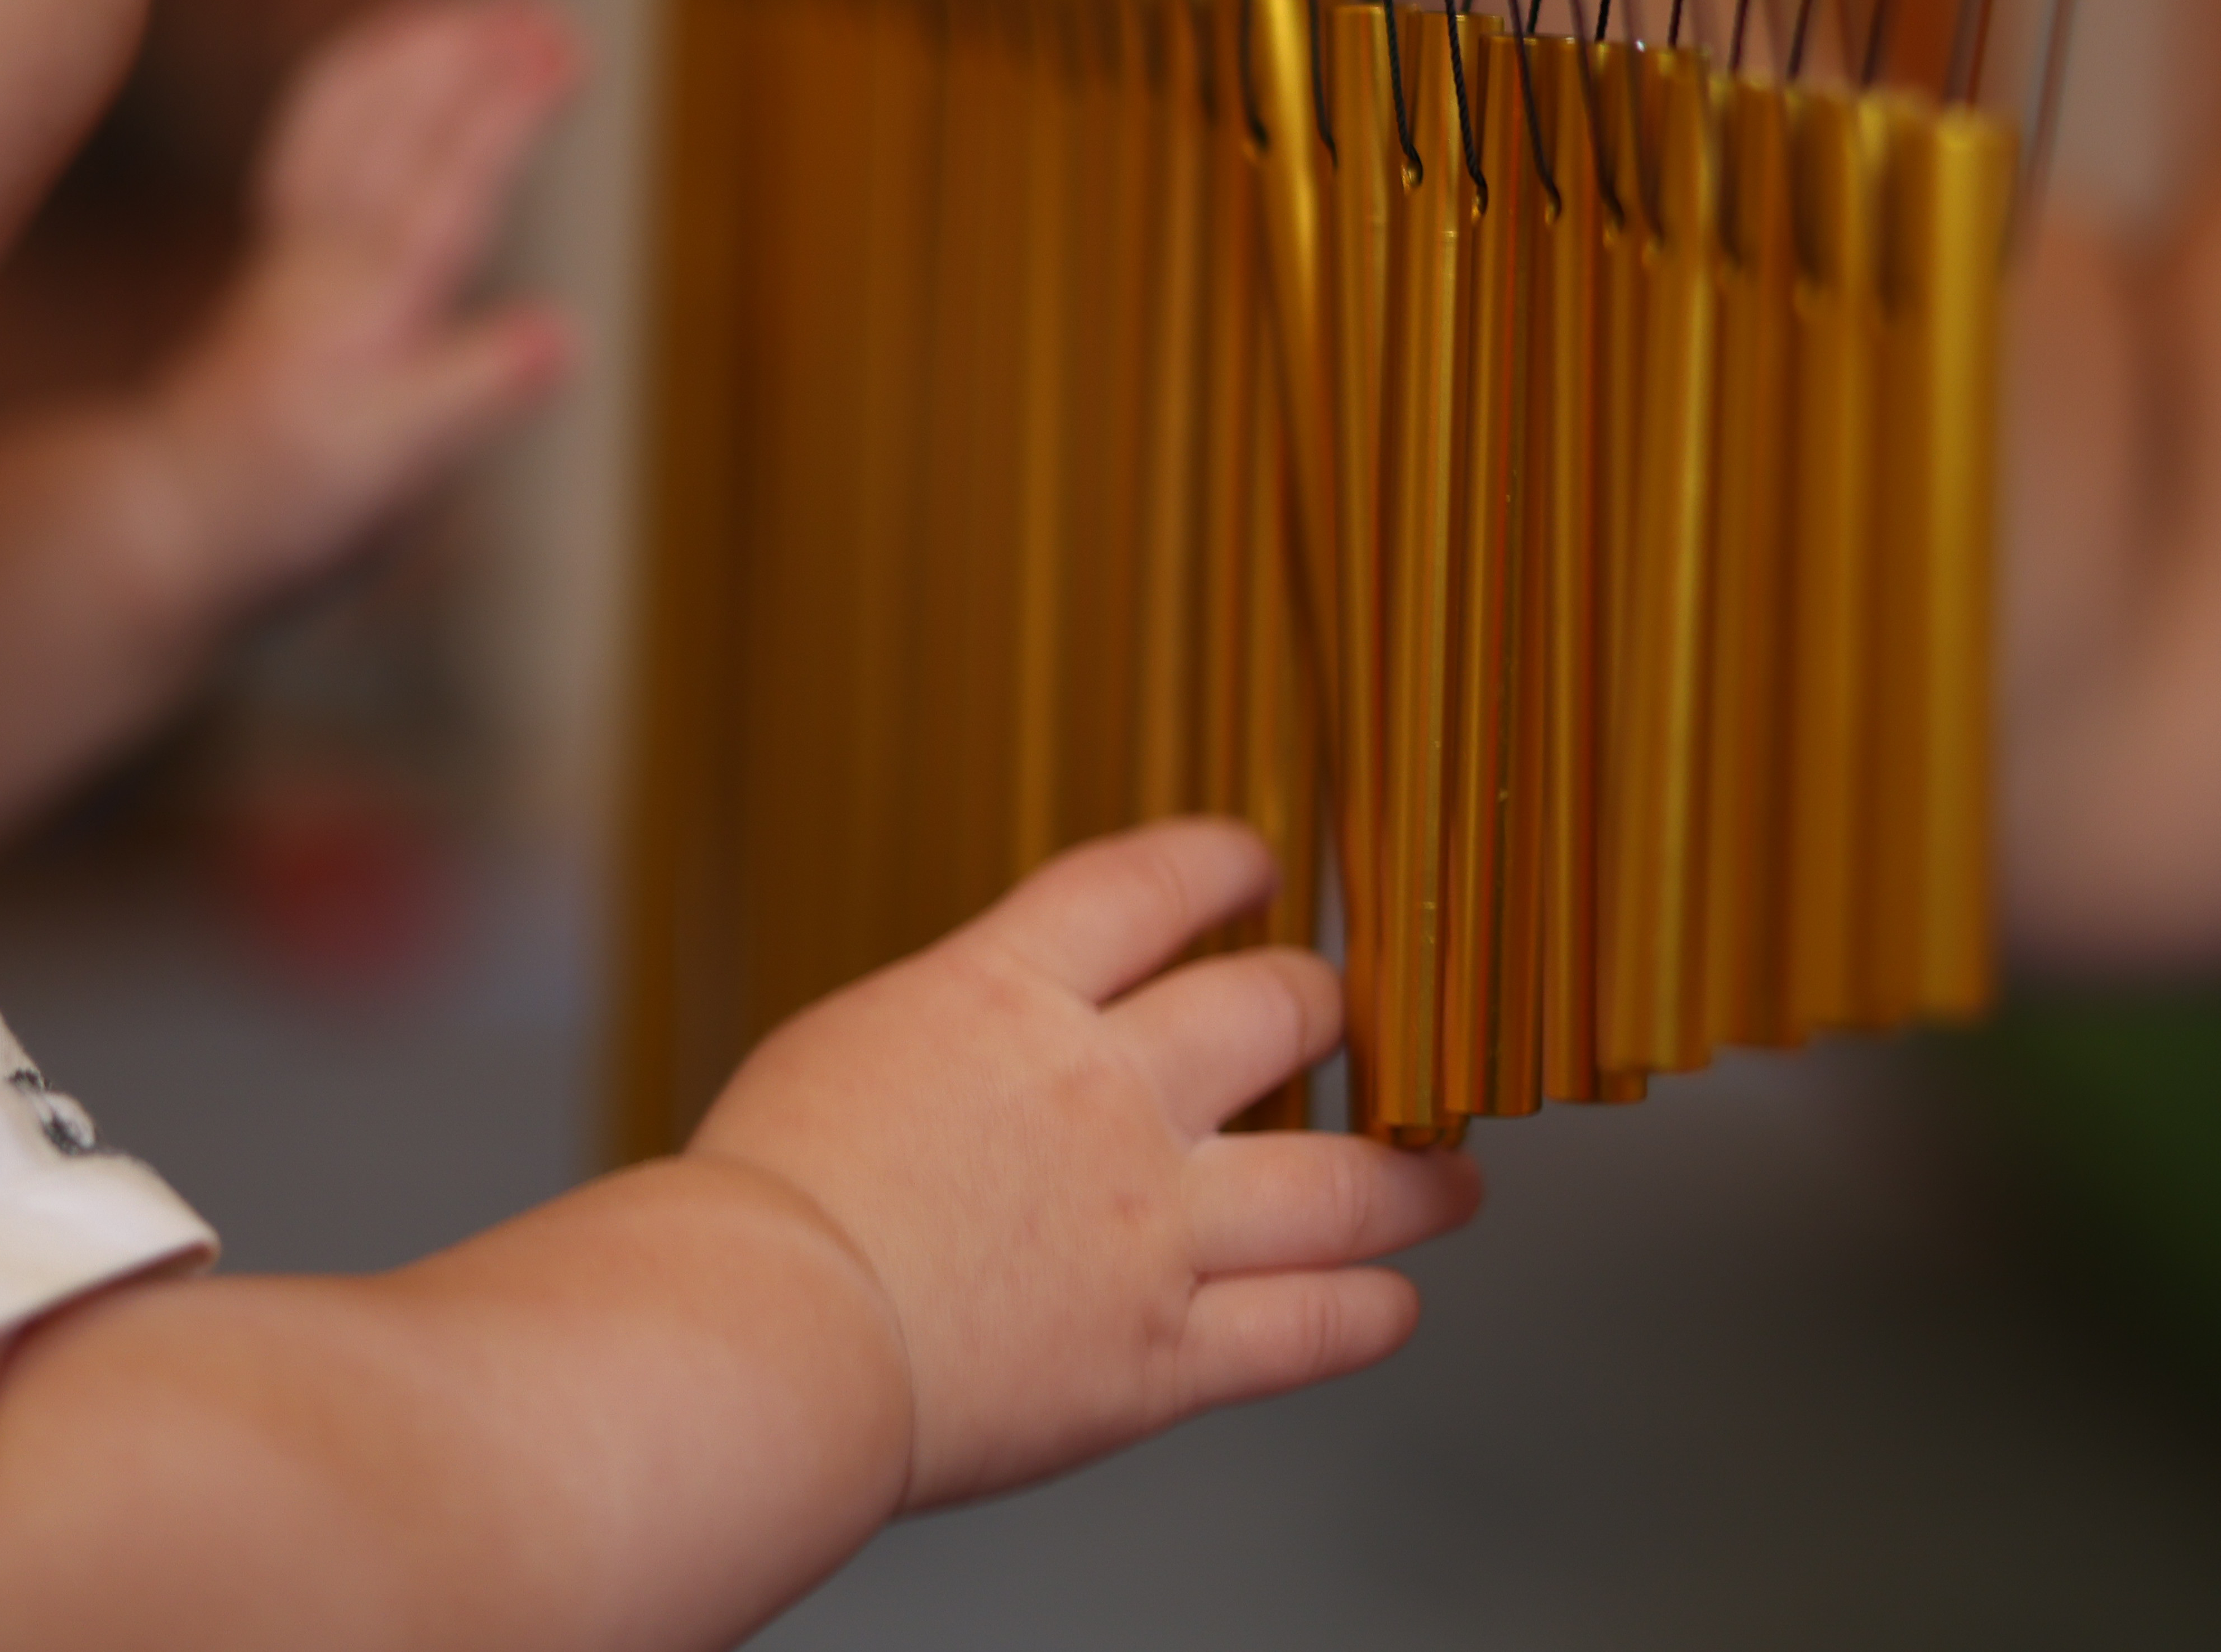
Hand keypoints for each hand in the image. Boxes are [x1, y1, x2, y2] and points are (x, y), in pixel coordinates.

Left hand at [158, 0, 580, 603]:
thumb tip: (561, 334)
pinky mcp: (278, 269)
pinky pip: (311, 148)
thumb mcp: (393, 467)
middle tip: (541, 5)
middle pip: (406, 129)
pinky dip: (345, 90)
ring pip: (352, 123)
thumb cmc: (284, 504)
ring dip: (408, 56)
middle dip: (472, 58)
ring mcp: (297, 255)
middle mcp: (332, 258)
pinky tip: (374, 72)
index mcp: (374, 301)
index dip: (506, 113)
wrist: (164, 521)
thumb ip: (473, 393)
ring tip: (457, 3)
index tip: (557, 48)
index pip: (454, 183)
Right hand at [688, 820, 1477, 1509]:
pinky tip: (1394, 1303)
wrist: (770, 1331)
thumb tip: (992, 1031)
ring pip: (1341, 1181)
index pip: (1155, 883)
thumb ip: (954, 1030)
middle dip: (1325, 1006)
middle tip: (1340, 1017)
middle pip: (1275, 1008)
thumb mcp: (853, 1041)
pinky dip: (1368, 1313)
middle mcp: (1106, 1096)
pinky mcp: (1159, 1357)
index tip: (1258, 864)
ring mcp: (1149, 1228)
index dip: (1224, 862)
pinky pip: (1308, 1328)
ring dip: (1414, 1177)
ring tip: (1450, 1179)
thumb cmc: (771, 1197)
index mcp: (1011, 998)